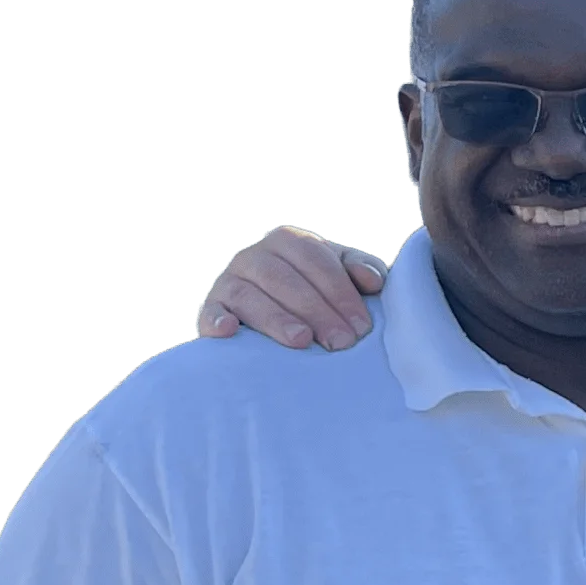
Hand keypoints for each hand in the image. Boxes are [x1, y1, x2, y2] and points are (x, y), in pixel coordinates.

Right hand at [194, 226, 384, 349]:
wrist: (275, 317)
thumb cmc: (318, 293)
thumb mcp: (340, 276)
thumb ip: (361, 270)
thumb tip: (374, 280)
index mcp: (289, 241)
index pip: (316, 261)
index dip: (341, 293)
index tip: (361, 327)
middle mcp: (255, 256)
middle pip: (284, 279)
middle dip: (316, 311)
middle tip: (341, 343)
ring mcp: (229, 282)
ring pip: (249, 296)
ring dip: (276, 319)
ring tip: (302, 340)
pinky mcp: (212, 309)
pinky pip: (210, 313)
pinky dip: (217, 321)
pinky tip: (229, 331)